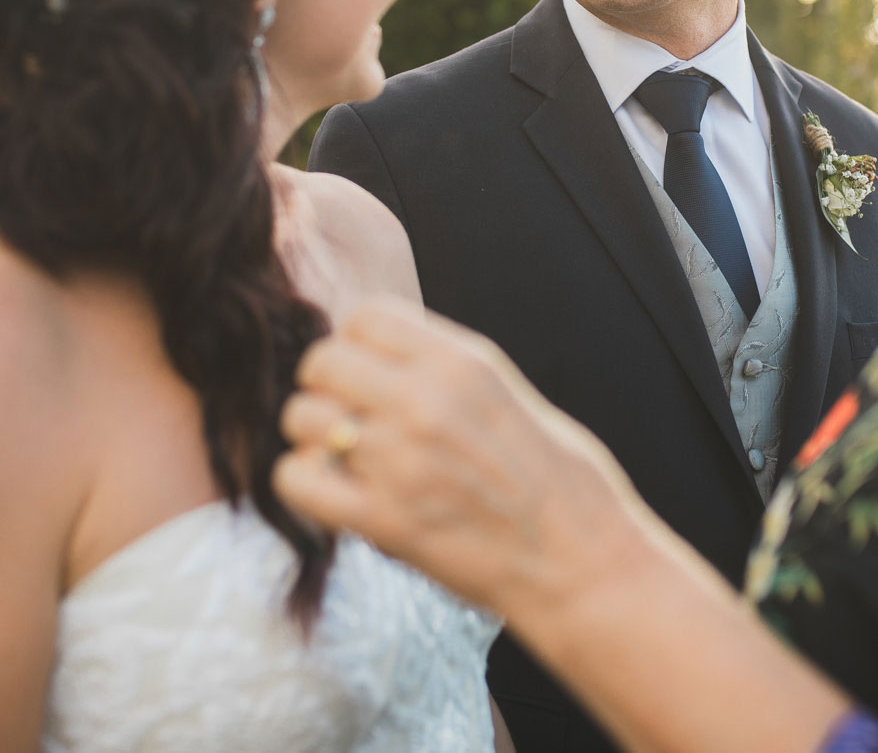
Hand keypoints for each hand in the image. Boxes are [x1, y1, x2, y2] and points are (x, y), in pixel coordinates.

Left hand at [274, 299, 650, 629]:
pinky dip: (305, 484)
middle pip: (322, 361)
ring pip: (300, 417)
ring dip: (312, 437)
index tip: (370, 373)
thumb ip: (442, 370)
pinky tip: (336, 494)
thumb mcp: (507, 394)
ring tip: (344, 460)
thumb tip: (379, 357)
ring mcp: (400, 460)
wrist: (582, 563)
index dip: (357, 344)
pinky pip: (296, 480)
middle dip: (327, 386)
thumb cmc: (558, 482)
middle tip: (350, 418)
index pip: (365, 315)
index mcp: (463, 363)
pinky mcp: (382, 521)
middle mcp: (426, 401)